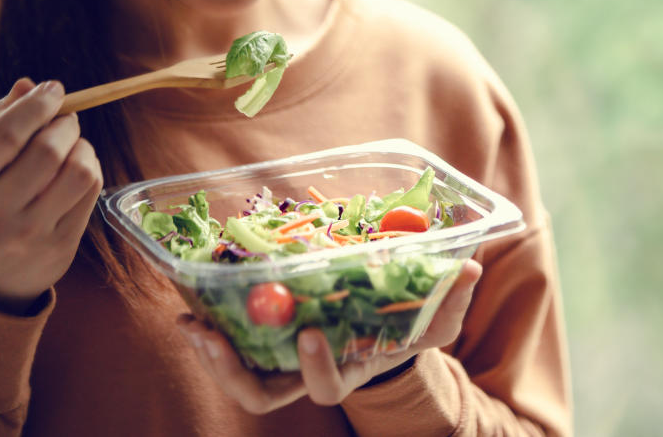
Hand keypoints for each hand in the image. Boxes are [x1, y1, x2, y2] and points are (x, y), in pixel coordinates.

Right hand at [0, 78, 103, 314]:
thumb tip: (29, 86)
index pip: (5, 136)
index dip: (34, 106)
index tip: (52, 89)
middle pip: (47, 152)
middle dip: (64, 124)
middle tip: (64, 118)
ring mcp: (31, 234)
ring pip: (79, 173)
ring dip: (83, 147)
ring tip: (71, 144)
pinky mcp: (61, 247)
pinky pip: (91, 194)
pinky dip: (91, 169)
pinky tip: (78, 167)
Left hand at [176, 259, 482, 412]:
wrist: (384, 326)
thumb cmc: (410, 326)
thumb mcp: (436, 317)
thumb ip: (452, 299)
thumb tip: (470, 268)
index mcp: (349, 370)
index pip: (326, 388)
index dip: (315, 367)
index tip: (310, 332)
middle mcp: (309, 373)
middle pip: (263, 394)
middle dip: (233, 371)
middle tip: (211, 335)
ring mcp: (284, 359)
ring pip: (240, 376)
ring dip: (210, 353)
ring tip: (191, 322)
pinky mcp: (268, 338)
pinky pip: (234, 341)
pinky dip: (211, 324)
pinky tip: (194, 301)